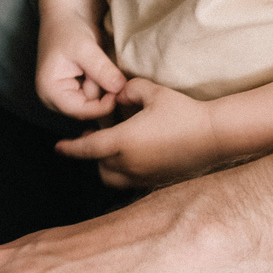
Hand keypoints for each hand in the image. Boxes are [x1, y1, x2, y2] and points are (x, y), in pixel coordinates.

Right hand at [35, 13, 126, 119]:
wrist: (67, 14)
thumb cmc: (69, 28)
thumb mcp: (86, 48)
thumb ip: (102, 70)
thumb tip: (120, 89)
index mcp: (49, 90)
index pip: (79, 110)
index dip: (102, 105)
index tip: (120, 90)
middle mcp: (53, 98)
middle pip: (87, 109)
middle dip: (101, 93)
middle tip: (105, 70)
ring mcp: (63, 94)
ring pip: (93, 102)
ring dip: (102, 86)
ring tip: (98, 64)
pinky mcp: (74, 89)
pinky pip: (94, 95)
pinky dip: (101, 83)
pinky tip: (98, 68)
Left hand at [55, 78, 223, 188]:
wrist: (214, 136)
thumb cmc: (183, 112)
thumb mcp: (153, 92)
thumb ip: (129, 90)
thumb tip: (119, 96)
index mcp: (123, 142)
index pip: (87, 148)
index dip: (70, 148)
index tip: (58, 147)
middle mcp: (130, 163)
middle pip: (98, 165)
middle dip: (91, 153)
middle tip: (93, 135)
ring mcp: (144, 175)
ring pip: (112, 178)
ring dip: (106, 165)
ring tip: (113, 147)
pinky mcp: (157, 181)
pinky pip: (131, 182)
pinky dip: (124, 172)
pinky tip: (134, 155)